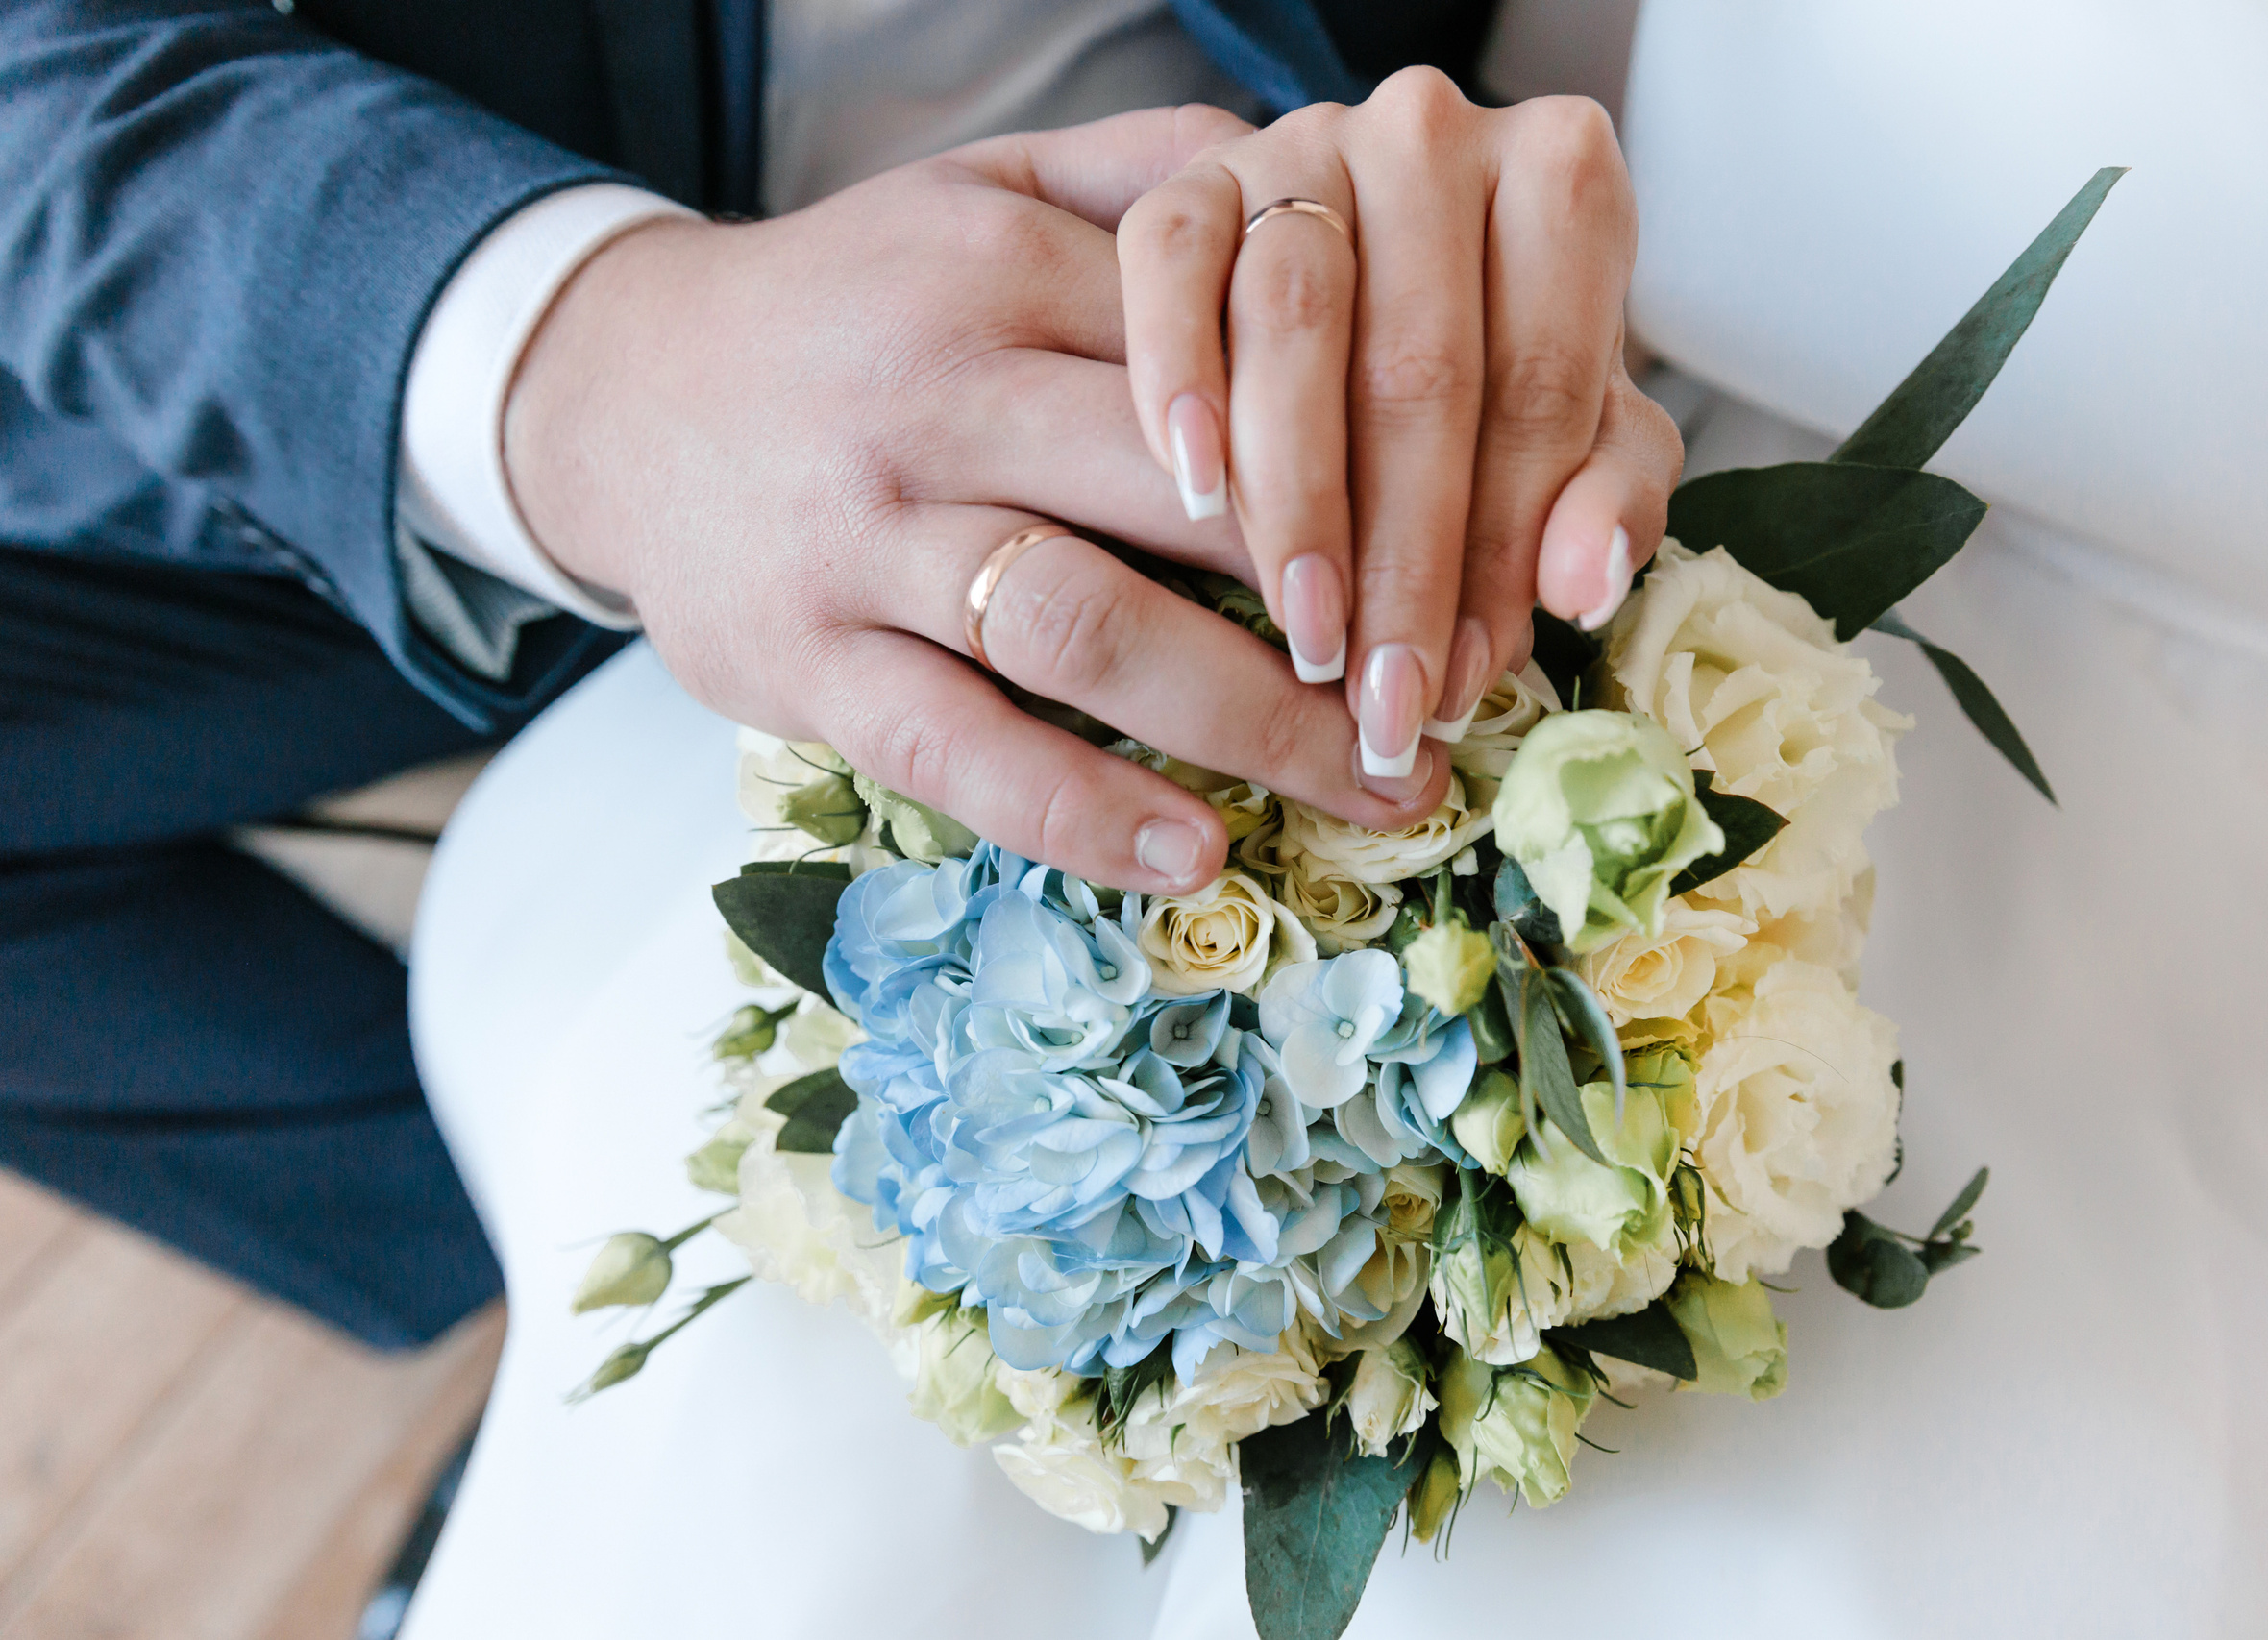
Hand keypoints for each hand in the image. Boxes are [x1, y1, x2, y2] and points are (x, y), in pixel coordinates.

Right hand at [503, 108, 1455, 895]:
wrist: (614, 392)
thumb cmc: (849, 308)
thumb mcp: (974, 191)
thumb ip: (1141, 176)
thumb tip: (1325, 162)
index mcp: (1003, 263)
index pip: (1231, 351)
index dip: (1378, 447)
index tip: (1482, 531)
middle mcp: (937, 390)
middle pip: (1183, 491)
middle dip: (1355, 596)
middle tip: (1470, 682)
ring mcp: (861, 535)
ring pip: (1084, 625)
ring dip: (1253, 721)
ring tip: (1379, 787)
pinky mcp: (800, 660)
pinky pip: (960, 749)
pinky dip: (1084, 811)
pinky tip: (1193, 854)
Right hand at [1116, 69, 1683, 773]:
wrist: (1367, 274)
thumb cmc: (1487, 376)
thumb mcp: (1579, 436)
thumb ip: (1607, 499)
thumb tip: (1581, 585)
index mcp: (1559, 178)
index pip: (1543, 379)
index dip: (1508, 547)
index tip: (1468, 678)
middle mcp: (1433, 136)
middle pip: (1420, 364)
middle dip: (1404, 559)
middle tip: (1385, 698)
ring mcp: (1302, 145)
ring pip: (1293, 317)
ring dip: (1297, 496)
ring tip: (1306, 633)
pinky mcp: (1192, 176)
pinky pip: (1169, 262)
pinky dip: (1176, 376)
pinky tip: (1195, 491)